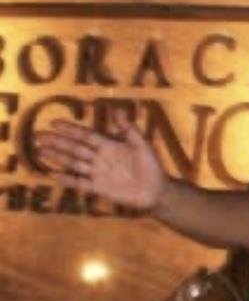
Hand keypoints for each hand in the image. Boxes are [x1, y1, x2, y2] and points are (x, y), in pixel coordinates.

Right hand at [35, 111, 166, 208]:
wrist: (157, 190)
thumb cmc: (152, 166)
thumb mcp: (142, 145)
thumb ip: (129, 129)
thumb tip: (117, 110)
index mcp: (109, 146)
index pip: (85, 135)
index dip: (70, 129)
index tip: (53, 122)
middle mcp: (100, 158)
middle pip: (75, 148)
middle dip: (57, 142)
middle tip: (38, 135)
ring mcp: (98, 173)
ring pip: (74, 163)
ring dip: (57, 158)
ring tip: (40, 152)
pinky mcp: (99, 188)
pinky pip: (81, 183)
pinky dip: (68, 180)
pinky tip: (54, 175)